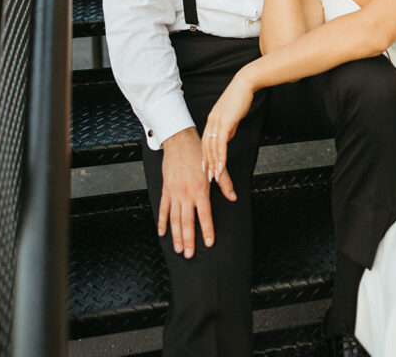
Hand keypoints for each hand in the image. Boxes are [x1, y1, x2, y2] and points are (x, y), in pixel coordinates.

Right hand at [157, 127, 235, 257]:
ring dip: (176, 236)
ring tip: (178, 249)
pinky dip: (162, 221)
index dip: (207, 230)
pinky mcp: (166, 189)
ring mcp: (174, 193)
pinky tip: (162, 233)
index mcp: (200, 189)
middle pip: (187, 222)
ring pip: (174, 219)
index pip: (204, 215)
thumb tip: (233, 197)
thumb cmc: (198, 153)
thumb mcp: (214, 166)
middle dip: (189, 240)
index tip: (209, 243)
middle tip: (189, 255)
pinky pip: (163, 209)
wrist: (179, 141)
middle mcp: (186, 194)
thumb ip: (225, 183)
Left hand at [202, 70, 255, 181]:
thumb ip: (228, 128)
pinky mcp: (225, 122)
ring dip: (214, 163)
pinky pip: (221, 143)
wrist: (245, 84)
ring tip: (216, 176)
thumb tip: (227, 138)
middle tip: (209, 177)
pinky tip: (222, 166)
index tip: (207, 167)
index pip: (206, 142)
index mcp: (212, 120)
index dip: (206, 156)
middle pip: (206, 147)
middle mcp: (211, 122)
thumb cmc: (240, 97)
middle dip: (208, 163)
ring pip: (212, 147)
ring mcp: (217, 122)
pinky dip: (221, 156)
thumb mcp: (232, 116)